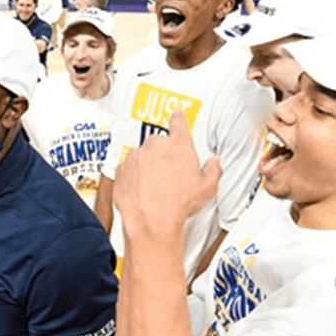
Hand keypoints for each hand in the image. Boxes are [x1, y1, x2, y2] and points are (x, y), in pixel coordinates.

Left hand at [114, 109, 220, 236]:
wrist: (151, 219)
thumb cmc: (178, 203)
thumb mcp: (208, 187)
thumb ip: (213, 169)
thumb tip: (214, 163)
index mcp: (178, 145)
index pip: (179, 121)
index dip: (179, 118)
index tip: (178, 116)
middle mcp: (155, 146)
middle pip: (160, 143)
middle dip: (165, 155)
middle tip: (172, 173)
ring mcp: (136, 157)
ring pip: (143, 156)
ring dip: (148, 166)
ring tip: (156, 186)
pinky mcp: (121, 170)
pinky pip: (128, 170)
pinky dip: (133, 177)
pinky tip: (142, 191)